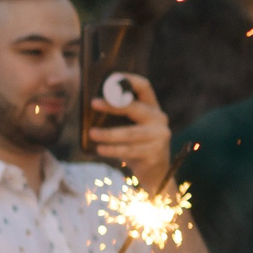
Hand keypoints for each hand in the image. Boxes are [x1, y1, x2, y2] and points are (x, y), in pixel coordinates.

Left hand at [87, 71, 172, 190]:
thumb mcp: (132, 128)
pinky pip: (129, 150)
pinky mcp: (155, 154)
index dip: (129, 80)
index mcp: (153, 108)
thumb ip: (120, 116)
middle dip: (113, 106)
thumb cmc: (137, 147)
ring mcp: (160, 137)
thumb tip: (92, 106)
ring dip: (108, 133)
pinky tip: (100, 149)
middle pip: (135, 108)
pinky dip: (113, 150)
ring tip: (92, 133)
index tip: (111, 78)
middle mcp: (160, 120)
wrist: (155, 174)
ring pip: (130, 133)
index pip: (144, 87)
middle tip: (94, 104)